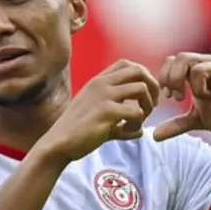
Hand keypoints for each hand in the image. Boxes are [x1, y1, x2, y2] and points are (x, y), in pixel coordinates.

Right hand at [38, 59, 160, 163]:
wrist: (58, 145)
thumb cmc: (76, 132)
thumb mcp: (96, 115)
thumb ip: (118, 115)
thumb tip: (140, 130)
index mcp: (97, 81)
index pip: (128, 65)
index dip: (143, 77)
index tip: (144, 96)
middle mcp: (101, 84)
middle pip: (139, 71)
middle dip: (152, 87)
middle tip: (150, 106)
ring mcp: (103, 96)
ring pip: (141, 89)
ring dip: (147, 106)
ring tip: (139, 121)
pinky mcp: (106, 112)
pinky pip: (136, 112)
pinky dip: (137, 125)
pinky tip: (127, 133)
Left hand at [153, 53, 210, 140]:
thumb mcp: (196, 121)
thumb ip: (176, 125)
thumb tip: (154, 136)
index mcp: (195, 71)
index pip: (172, 61)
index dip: (165, 78)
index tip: (168, 97)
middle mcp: (209, 64)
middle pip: (182, 58)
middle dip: (174, 80)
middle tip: (178, 98)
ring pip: (199, 68)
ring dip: (197, 88)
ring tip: (204, 99)